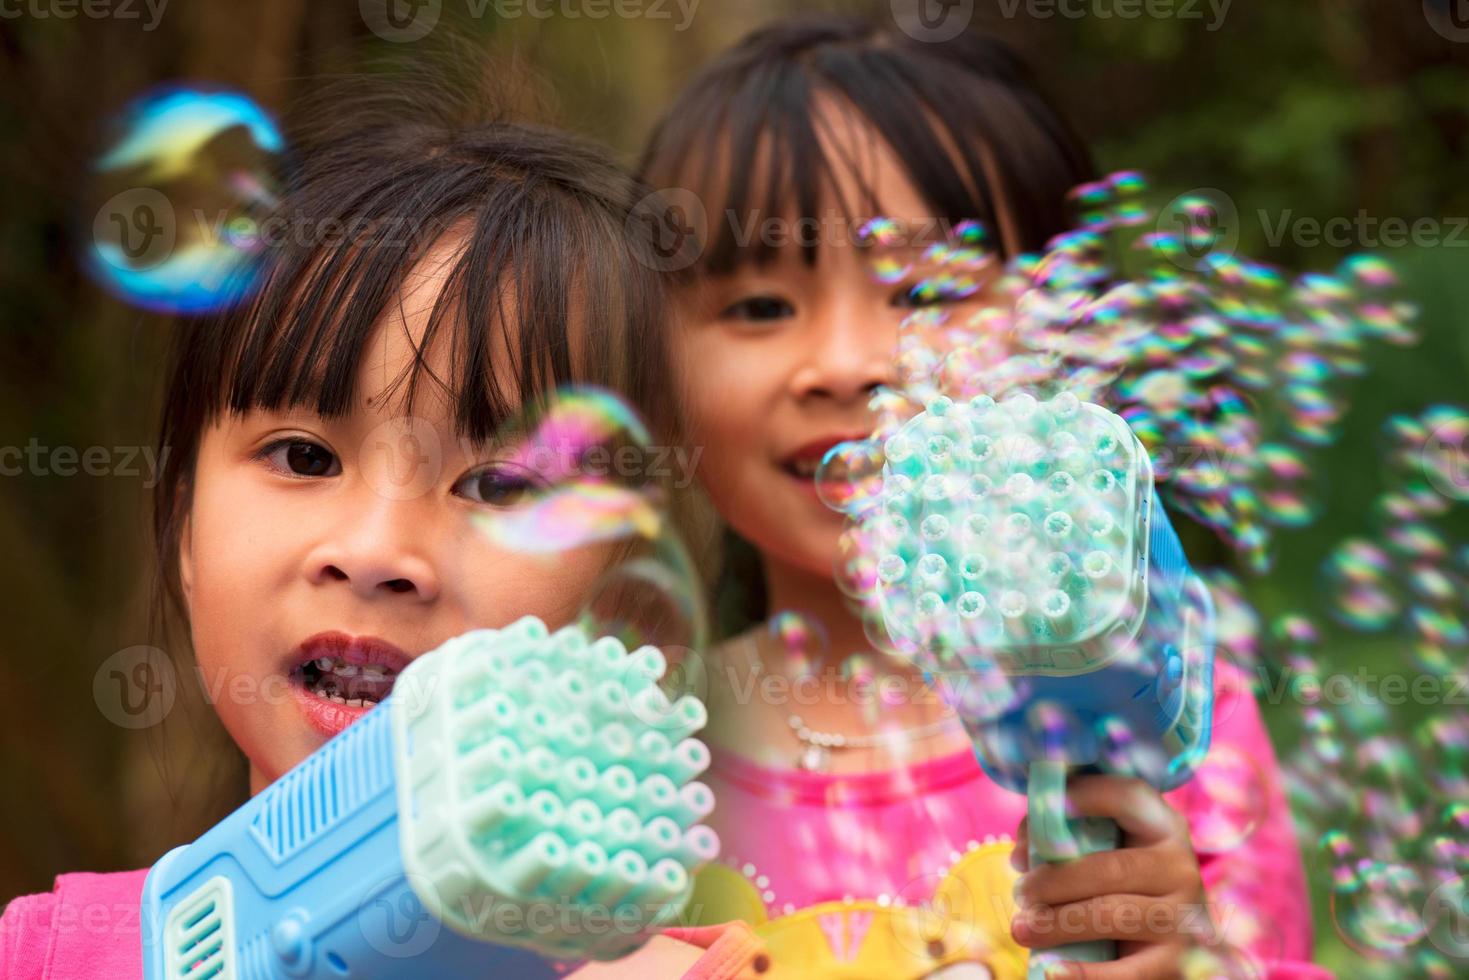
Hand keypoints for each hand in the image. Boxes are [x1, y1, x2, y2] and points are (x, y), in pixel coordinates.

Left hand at [1008, 775, 1210, 978]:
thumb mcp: (1107, 852)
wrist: (1169, 948)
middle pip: (1109, 868)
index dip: (1082, 796)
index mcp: (1163, 828)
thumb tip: (1023, 855)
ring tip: (1021, 928)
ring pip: (1112, 915)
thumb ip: (1067, 838)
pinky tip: (1053, 971)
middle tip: (1021, 893)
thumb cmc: (1120, 889)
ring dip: (1057, 923)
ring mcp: (1185, 919)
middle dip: (1054, 881)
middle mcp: (1181, 868)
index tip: (1041, 808)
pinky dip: (1087, 973)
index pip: (1128, 796)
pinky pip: (1127, 972)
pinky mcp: (1178, 964)